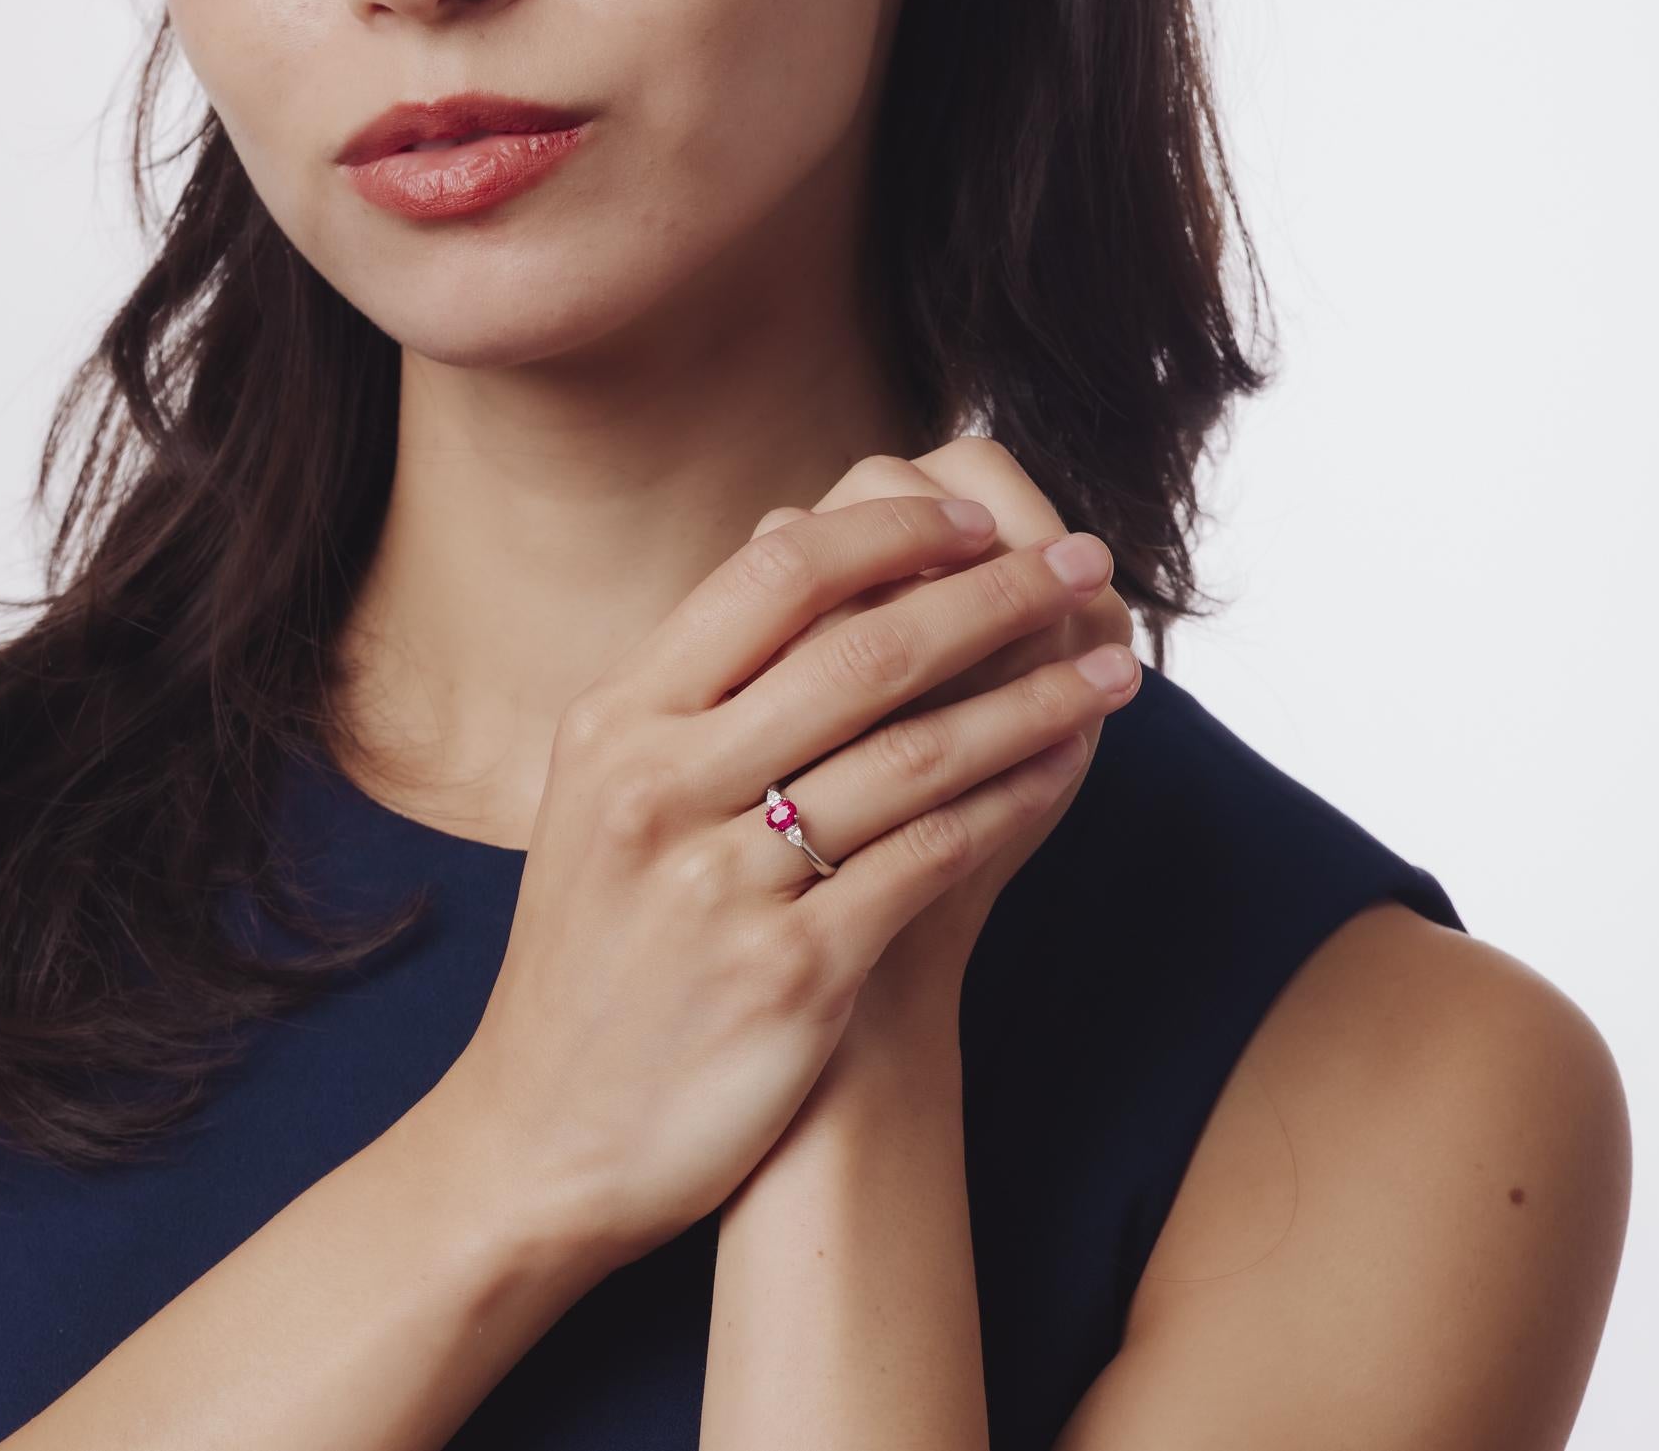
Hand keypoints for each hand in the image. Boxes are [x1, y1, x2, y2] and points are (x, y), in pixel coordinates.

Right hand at [448, 488, 1132, 1270]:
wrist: (545, 1136)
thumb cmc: (602, 943)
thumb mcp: (607, 792)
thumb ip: (698, 685)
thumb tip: (805, 546)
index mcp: (618, 718)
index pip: (773, 574)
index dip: (891, 531)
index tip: (978, 522)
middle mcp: (662, 784)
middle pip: (862, 650)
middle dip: (996, 594)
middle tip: (1084, 558)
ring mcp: (723, 881)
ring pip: (916, 753)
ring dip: (1034, 697)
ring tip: (1113, 666)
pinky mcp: (790, 973)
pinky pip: (930, 858)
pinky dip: (1011, 802)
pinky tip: (1066, 770)